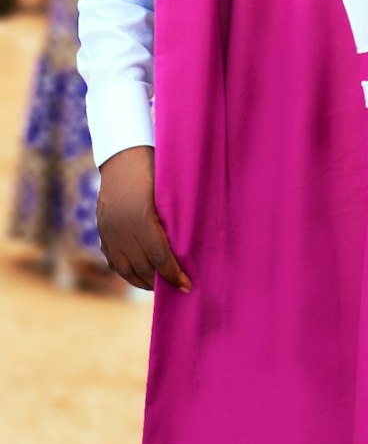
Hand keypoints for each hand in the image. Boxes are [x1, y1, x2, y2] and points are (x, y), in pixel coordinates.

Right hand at [96, 145, 191, 292]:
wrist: (124, 154)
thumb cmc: (155, 168)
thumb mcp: (167, 192)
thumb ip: (174, 218)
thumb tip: (189, 246)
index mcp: (141, 218)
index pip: (160, 256)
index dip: (174, 274)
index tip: (187, 287)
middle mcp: (121, 229)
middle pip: (142, 266)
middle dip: (161, 281)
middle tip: (177, 289)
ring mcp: (108, 231)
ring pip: (125, 268)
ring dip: (143, 281)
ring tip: (159, 287)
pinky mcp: (102, 230)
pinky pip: (113, 260)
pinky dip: (127, 271)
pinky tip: (138, 276)